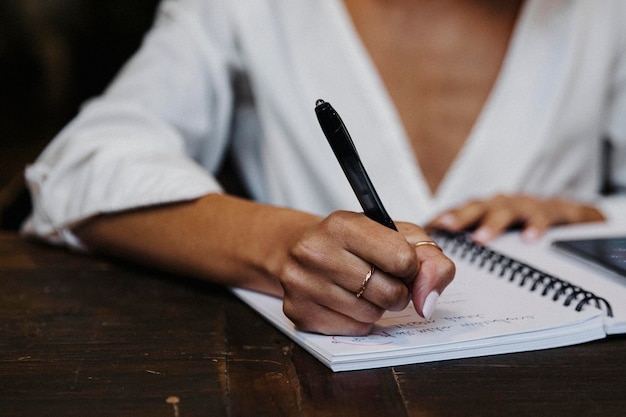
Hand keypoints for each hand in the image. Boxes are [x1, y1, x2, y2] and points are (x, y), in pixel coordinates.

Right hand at [279, 211, 454, 335]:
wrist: (296, 248)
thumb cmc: (354, 242)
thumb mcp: (393, 234)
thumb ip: (428, 259)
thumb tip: (428, 303)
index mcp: (342, 225)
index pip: (403, 260)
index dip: (410, 266)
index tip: (400, 262)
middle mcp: (316, 253)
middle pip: (390, 293)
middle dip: (397, 291)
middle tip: (382, 278)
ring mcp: (304, 285)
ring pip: (372, 315)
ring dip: (377, 306)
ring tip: (361, 287)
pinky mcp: (300, 313)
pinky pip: (353, 330)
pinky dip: (358, 320)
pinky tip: (344, 300)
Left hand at [428, 193, 604, 243]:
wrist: (571, 216)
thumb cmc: (524, 227)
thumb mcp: (498, 235)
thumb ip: (473, 249)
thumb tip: (442, 274)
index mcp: (486, 211)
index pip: (460, 212)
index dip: (443, 218)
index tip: (426, 228)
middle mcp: (502, 204)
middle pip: (477, 207)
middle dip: (461, 216)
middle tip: (447, 227)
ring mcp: (526, 206)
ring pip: (507, 210)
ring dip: (493, 223)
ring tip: (481, 238)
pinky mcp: (554, 211)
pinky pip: (544, 216)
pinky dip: (536, 226)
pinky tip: (529, 238)